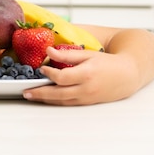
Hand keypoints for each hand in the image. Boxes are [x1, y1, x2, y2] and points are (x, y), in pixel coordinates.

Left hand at [22, 46, 138, 105]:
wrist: (127, 75)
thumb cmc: (107, 62)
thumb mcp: (88, 54)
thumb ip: (67, 54)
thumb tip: (48, 51)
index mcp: (86, 74)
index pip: (62, 77)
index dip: (49, 73)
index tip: (41, 68)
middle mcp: (86, 89)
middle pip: (59, 93)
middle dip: (40, 93)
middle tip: (26, 92)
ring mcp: (87, 98)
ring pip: (62, 101)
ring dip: (45, 99)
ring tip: (31, 96)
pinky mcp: (87, 103)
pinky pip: (68, 103)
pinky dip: (56, 101)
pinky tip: (46, 98)